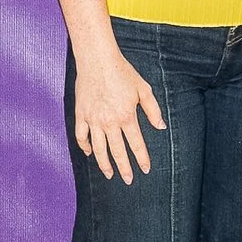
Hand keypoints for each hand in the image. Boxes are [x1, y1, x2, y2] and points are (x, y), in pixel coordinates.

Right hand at [74, 46, 164, 180]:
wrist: (97, 60)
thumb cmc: (123, 72)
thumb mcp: (144, 89)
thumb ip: (153, 110)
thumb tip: (161, 127)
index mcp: (127, 116)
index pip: (137, 144)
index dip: (142, 159)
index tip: (145, 169)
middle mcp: (109, 122)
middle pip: (117, 151)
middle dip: (124, 168)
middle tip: (128, 180)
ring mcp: (93, 119)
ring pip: (99, 149)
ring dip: (104, 164)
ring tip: (109, 174)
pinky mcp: (81, 114)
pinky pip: (81, 136)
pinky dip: (85, 147)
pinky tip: (90, 153)